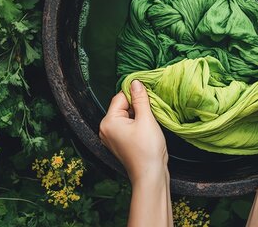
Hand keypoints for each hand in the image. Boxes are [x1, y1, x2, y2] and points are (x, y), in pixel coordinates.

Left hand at [99, 80, 172, 226]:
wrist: (150, 175)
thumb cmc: (147, 149)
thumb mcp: (146, 119)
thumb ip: (140, 99)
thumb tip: (135, 82)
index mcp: (108, 122)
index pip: (120, 97)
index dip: (135, 94)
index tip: (149, 93)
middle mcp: (105, 129)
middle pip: (122, 107)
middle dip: (137, 105)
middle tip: (152, 109)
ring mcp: (111, 138)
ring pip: (125, 116)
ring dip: (138, 115)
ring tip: (150, 121)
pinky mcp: (119, 143)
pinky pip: (126, 126)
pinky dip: (136, 124)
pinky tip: (147, 129)